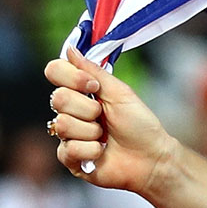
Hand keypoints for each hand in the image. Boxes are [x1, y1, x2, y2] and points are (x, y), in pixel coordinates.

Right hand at [43, 47, 175, 192]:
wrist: (152, 157)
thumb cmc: (140, 124)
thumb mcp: (120, 93)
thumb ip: (94, 71)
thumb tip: (69, 49)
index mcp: (81, 92)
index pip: (55, 71)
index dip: (71, 77)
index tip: (94, 85)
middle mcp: (70, 111)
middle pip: (57, 98)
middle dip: (88, 108)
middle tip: (104, 117)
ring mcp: (67, 134)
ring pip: (62, 124)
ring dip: (92, 131)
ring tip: (105, 136)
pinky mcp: (69, 158)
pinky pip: (68, 149)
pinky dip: (91, 150)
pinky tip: (102, 152)